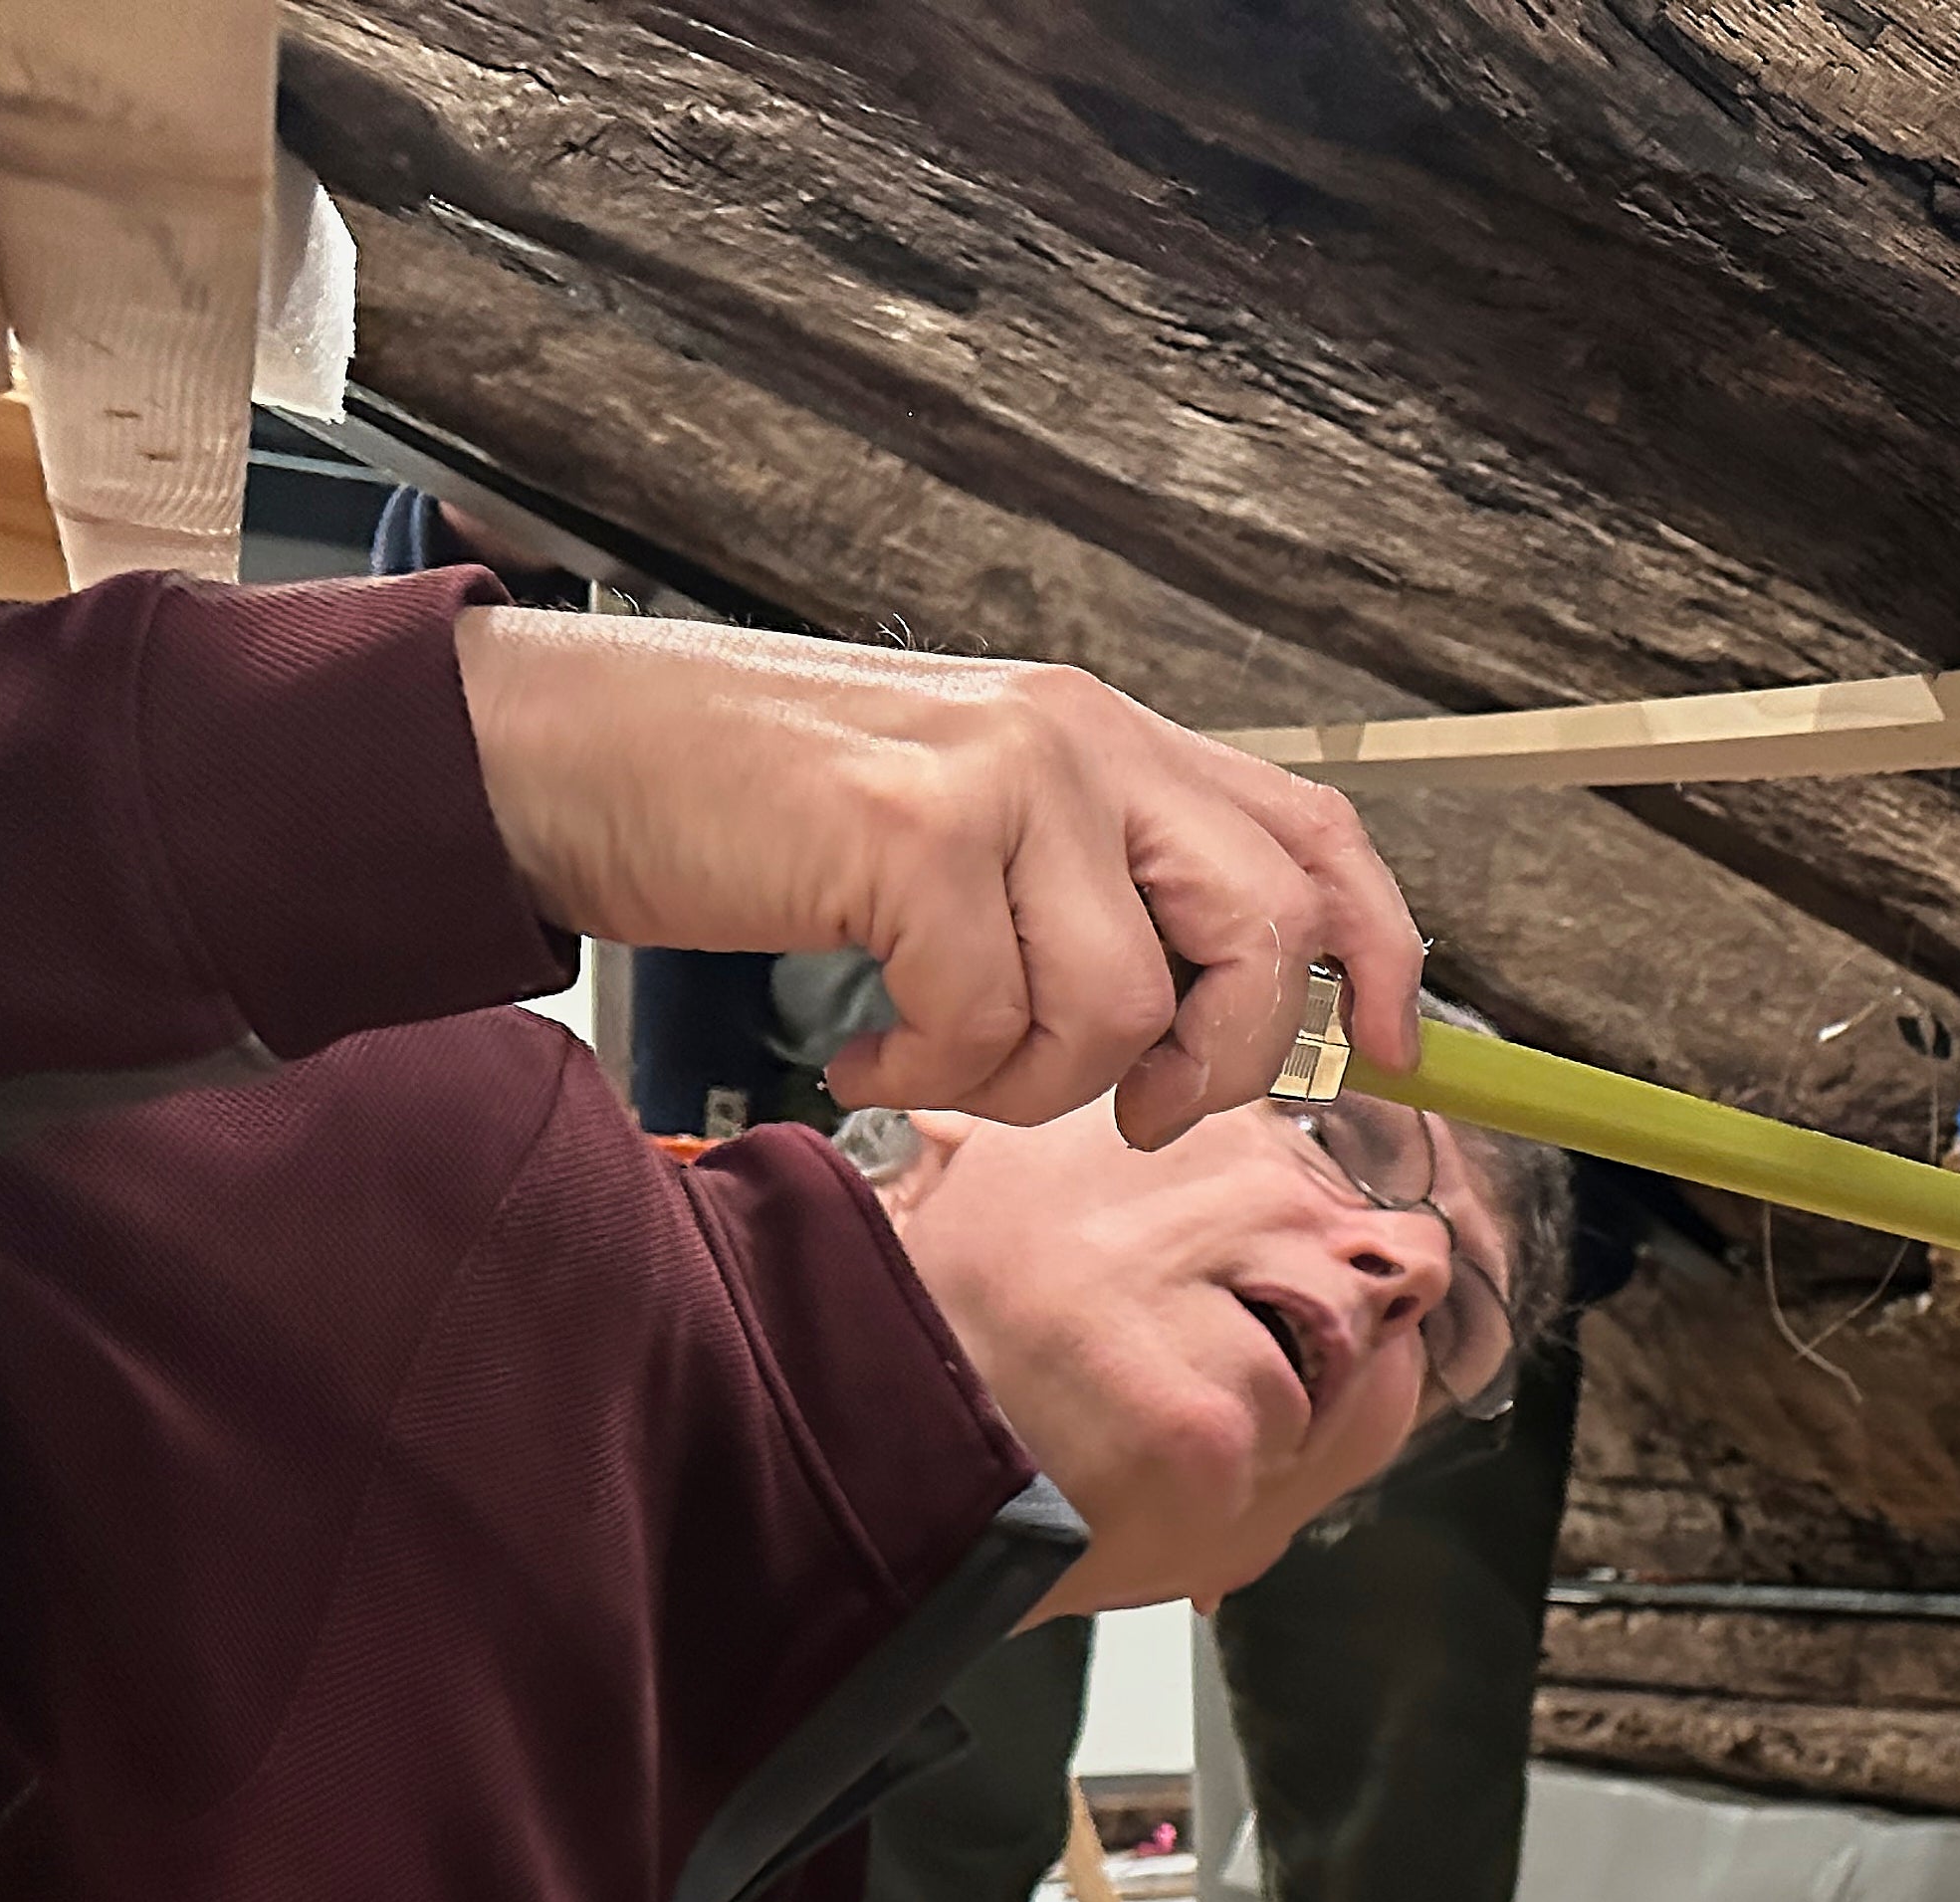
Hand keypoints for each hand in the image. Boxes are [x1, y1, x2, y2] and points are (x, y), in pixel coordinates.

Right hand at [449, 610, 1421, 1147]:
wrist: (562, 757)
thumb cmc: (757, 820)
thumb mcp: (965, 842)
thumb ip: (1096, 900)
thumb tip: (1220, 1028)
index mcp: (1108, 737)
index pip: (1315, 834)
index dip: (1385, 954)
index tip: (1398, 1055)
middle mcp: (1077, 733)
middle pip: (1267, 930)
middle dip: (1219, 1064)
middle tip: (1128, 1110)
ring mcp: (1001, 771)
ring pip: (1119, 1007)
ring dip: (1027, 1082)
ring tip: (929, 1052)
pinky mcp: (915, 828)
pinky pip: (993, 1018)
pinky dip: (929, 1069)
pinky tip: (863, 1042)